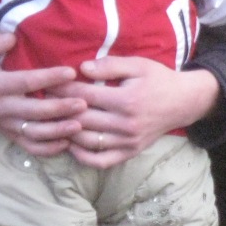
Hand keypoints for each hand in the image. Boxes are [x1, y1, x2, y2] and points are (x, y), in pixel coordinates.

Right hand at [0, 31, 86, 156]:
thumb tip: (12, 39)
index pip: (27, 82)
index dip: (49, 78)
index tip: (71, 72)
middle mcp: (3, 108)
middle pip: (35, 111)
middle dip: (60, 108)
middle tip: (83, 103)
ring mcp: (7, 125)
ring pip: (35, 134)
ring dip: (58, 131)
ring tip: (80, 126)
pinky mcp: (11, 135)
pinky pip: (30, 147)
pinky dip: (49, 149)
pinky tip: (67, 143)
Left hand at [49, 58, 219, 168]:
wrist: (183, 102)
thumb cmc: (158, 79)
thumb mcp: (138, 64)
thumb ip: (110, 65)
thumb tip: (82, 68)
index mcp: (127, 100)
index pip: (85, 96)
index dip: (63, 91)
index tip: (47, 85)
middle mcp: (126, 124)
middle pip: (82, 120)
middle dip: (59, 110)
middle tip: (42, 103)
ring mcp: (128, 142)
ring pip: (88, 143)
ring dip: (67, 134)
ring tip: (52, 123)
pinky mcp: (130, 152)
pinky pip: (102, 160)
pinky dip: (83, 157)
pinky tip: (71, 145)